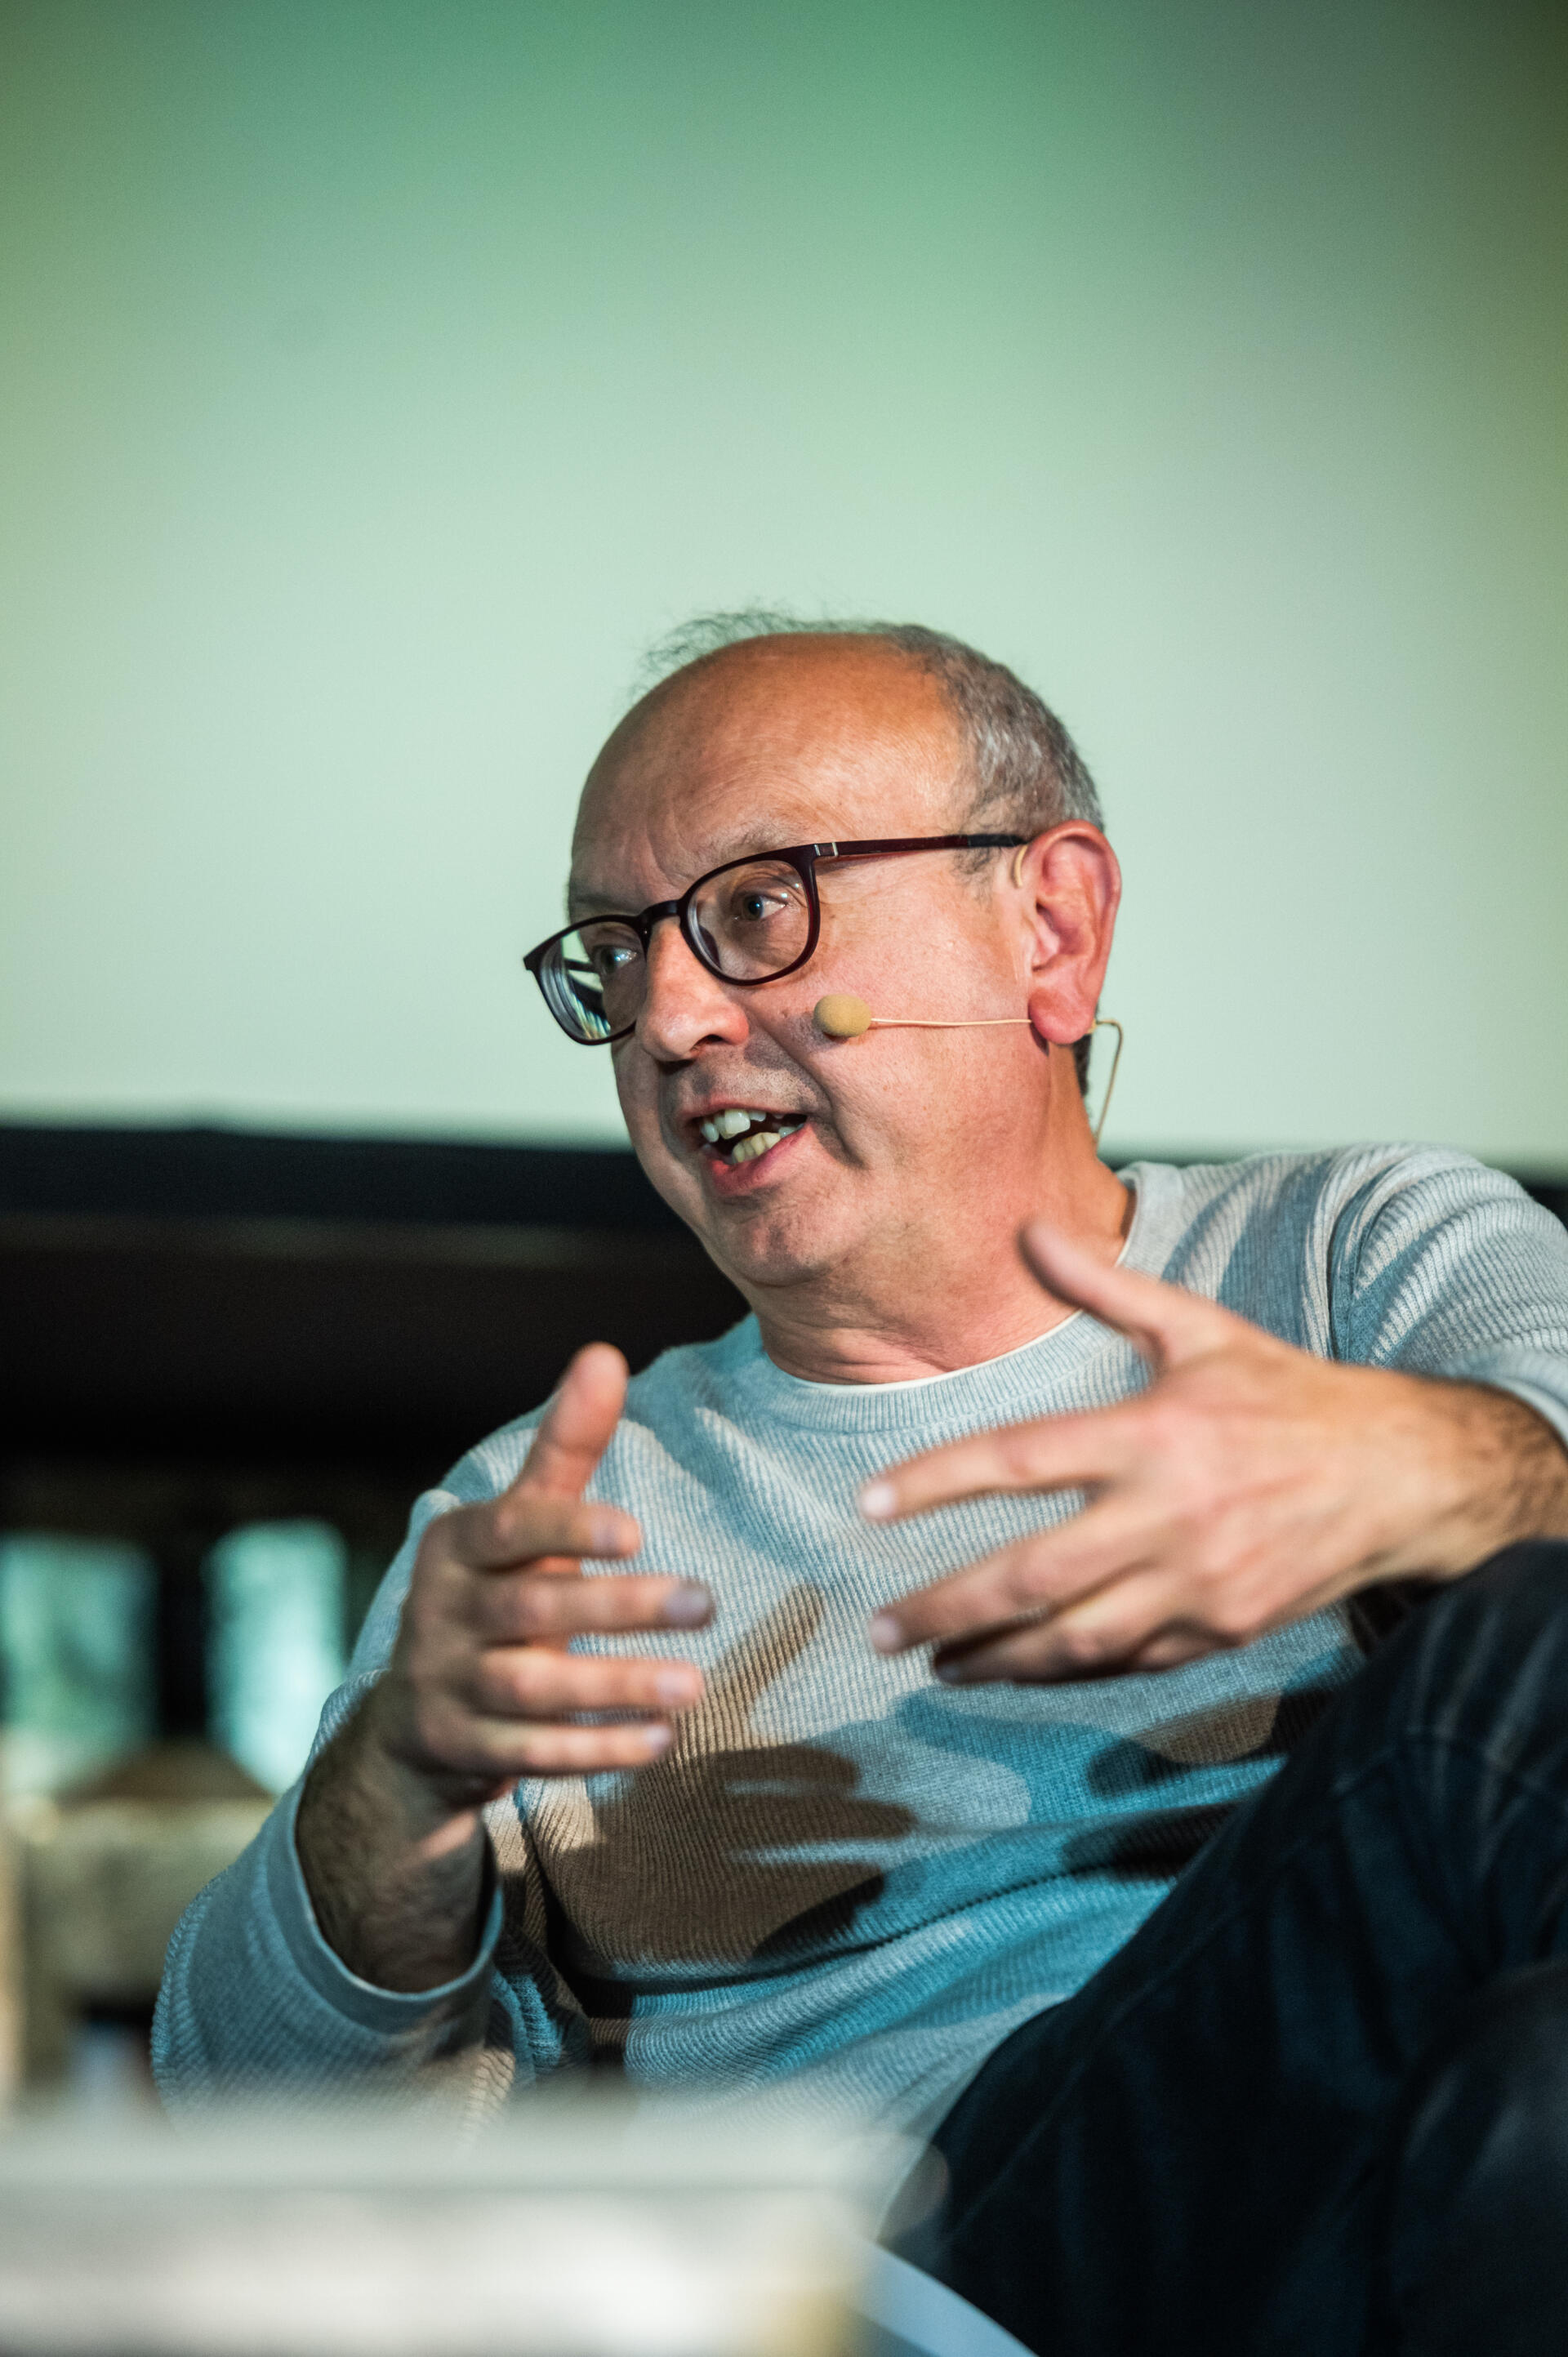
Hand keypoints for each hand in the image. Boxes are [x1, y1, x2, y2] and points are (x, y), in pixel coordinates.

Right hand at [368, 1340, 711, 1798]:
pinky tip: (660, 1741)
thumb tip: (604, 1353)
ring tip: (694, 1684)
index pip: (510, 1531)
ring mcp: (444, 1685)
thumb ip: (565, 1448)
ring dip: (614, 1687)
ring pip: (531, 1687)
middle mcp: (437, 1613)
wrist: (418, 1721)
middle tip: (706, 1601)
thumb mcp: (521, 1523)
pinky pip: (531, 1754)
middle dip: (618, 1607)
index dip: (568, 1528)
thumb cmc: (493, 1594)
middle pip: (531, 1608)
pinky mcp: (459, 1750)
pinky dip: (595, 1750)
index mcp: (456, 1547)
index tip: (636, 1530)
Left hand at [860, 1224, 1567, 1682]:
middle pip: (1032, 1574)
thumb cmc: (1285, 1395)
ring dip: (995, 1657)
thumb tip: (1026, 1228)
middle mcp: (1169, 1516)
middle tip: (880, 1628)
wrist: (1399, 1475)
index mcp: (1152, 1433)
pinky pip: (1125, 1661)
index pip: (1019, 1460)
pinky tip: (1016, 1669)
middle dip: (946, 1607)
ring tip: (935, 1663)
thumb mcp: (1197, 1328)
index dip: (936, 1482)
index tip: (868, 1505)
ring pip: (1074, 1638)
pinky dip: (1066, 1670)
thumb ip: (1104, 1286)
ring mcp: (1197, 1583)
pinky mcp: (1220, 1630)